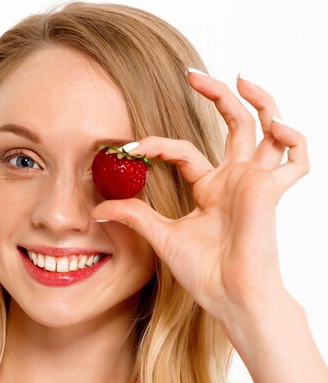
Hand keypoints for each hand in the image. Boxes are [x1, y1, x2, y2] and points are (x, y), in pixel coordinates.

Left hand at [91, 70, 308, 321]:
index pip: (183, 150)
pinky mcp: (271, 191)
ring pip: (268, 130)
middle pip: (233, 124)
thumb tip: (97, 209)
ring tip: (240, 78)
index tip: (129, 147)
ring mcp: (255, 182)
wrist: (229, 298)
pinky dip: (293, 139)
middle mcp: (235, 179)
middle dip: (216, 95)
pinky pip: (296, 160)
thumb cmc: (203, 272)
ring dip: (260, 102)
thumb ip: (133, 216)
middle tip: (192, 73)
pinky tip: (274, 126)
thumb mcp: (160, 236)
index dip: (156, 144)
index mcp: (211, 188)